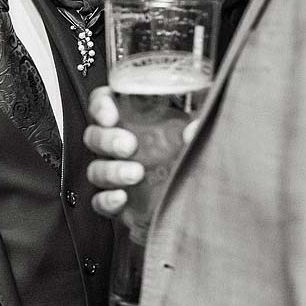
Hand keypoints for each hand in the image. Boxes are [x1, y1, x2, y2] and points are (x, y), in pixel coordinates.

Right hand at [83, 86, 198, 228]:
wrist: (211, 196)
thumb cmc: (204, 153)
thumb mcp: (208, 127)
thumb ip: (204, 121)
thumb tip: (193, 130)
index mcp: (138, 118)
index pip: (104, 102)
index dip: (100, 106)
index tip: (111, 115)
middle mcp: (123, 144)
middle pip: (94, 136)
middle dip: (106, 140)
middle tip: (128, 145)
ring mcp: (120, 174)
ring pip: (96, 169)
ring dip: (110, 170)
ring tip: (134, 174)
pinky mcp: (122, 203)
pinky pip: (100, 202)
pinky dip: (106, 200)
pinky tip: (121, 198)